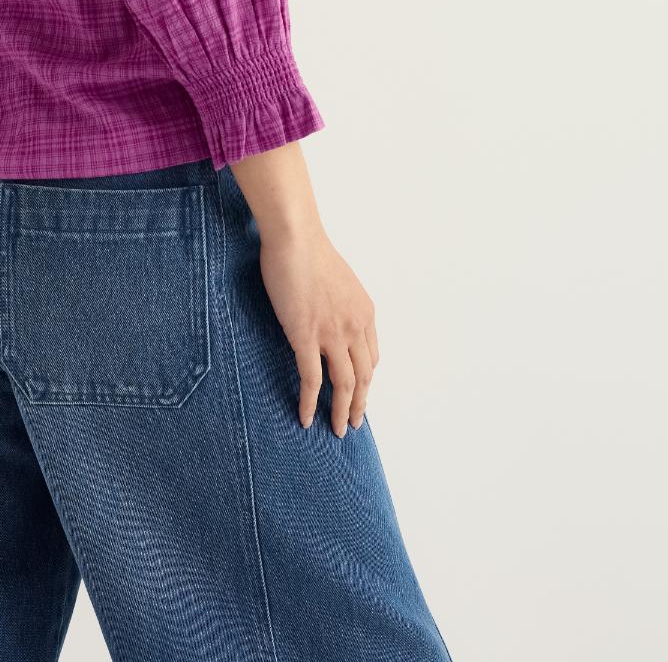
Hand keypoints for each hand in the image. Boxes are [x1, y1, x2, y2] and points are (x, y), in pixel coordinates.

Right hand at [257, 229, 378, 436]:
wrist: (296, 238)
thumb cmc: (309, 252)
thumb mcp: (339, 281)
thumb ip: (341, 304)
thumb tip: (331, 316)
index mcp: (364, 313)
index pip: (371, 357)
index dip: (365, 380)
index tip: (359, 393)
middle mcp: (355, 327)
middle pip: (364, 376)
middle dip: (360, 403)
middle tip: (353, 423)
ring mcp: (332, 334)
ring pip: (344, 384)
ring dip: (342, 411)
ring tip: (337, 429)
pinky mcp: (306, 336)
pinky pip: (312, 379)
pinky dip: (310, 402)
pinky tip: (306, 418)